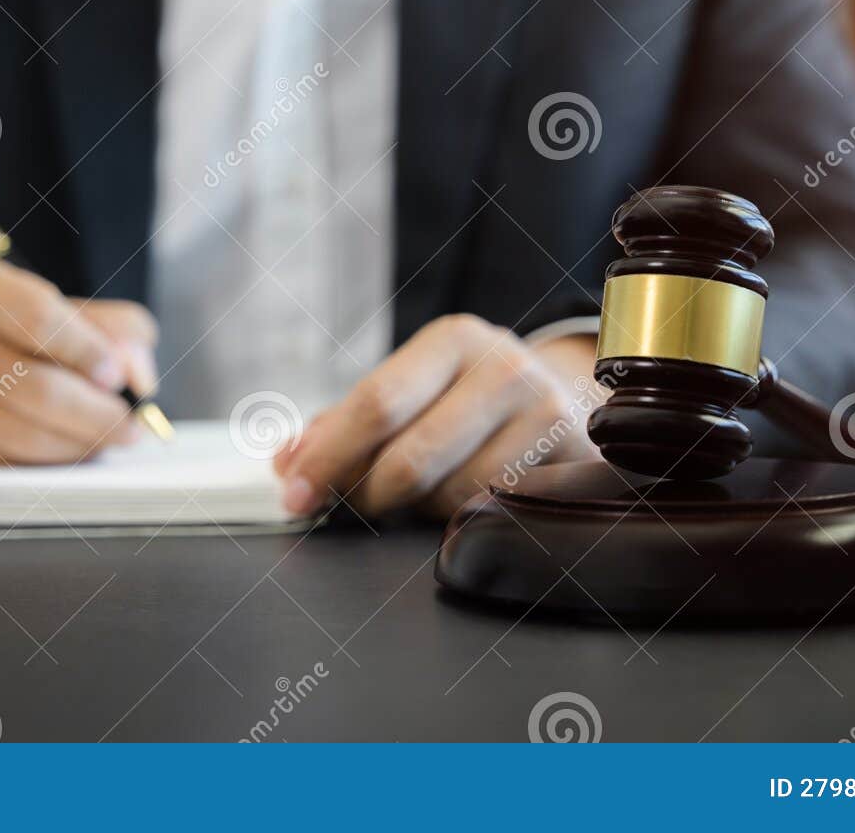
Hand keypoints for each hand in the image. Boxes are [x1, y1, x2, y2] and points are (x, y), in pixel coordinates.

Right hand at [0, 257, 157, 465]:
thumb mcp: (51, 306)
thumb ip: (111, 330)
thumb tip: (138, 376)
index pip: (37, 319)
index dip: (86, 352)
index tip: (117, 378)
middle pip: (31, 385)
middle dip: (94, 414)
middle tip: (130, 427)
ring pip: (17, 431)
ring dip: (75, 444)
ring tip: (108, 440)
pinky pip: (0, 459)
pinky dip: (46, 461)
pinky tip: (71, 451)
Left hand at [273, 314, 600, 517]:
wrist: (565, 397)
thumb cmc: (469, 397)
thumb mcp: (415, 387)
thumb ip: (345, 423)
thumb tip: (287, 461)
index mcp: (453, 339)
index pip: (376, 404)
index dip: (327, 457)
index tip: (294, 493)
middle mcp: (503, 368)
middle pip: (409, 459)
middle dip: (363, 494)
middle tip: (344, 505)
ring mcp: (542, 414)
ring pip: (447, 495)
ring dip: (413, 509)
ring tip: (413, 491)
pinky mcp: (567, 461)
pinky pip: (487, 511)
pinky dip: (454, 516)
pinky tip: (453, 496)